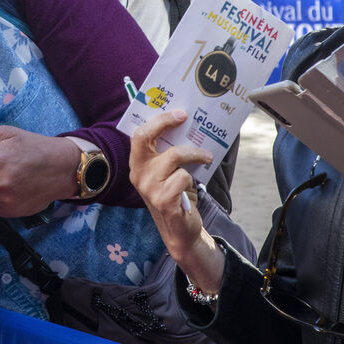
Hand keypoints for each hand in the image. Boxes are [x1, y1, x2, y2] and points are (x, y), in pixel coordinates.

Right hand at [130, 111, 225, 290]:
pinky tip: (193, 186)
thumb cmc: (176, 195)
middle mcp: (138, 174)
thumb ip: (169, 153)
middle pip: (145, 138)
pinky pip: (183, 177)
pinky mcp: (163, 200)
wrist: (180, 230)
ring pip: (174, 155)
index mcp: (137, 165)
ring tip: (206, 156)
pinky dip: (192, 178)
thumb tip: (187, 125)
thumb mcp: (168, 172)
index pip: (139, 135)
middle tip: (185, 116)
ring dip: (195, 154)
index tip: (179, 113)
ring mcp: (148, 188)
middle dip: (165, 123)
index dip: (158, 120)